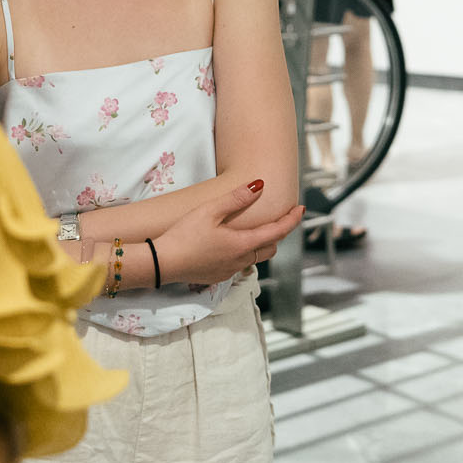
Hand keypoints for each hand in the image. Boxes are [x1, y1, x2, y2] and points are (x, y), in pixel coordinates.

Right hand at [155, 181, 303, 283]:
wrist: (162, 263)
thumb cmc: (183, 235)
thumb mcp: (209, 211)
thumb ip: (236, 199)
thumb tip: (259, 186)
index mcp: (242, 244)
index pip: (277, 232)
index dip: (291, 220)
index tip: (300, 210)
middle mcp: (240, 261)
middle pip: (270, 248)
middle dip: (277, 233)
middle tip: (278, 217)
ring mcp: (229, 271)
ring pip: (254, 257)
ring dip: (259, 244)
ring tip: (253, 228)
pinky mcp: (217, 276)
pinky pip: (239, 264)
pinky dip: (243, 252)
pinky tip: (230, 243)